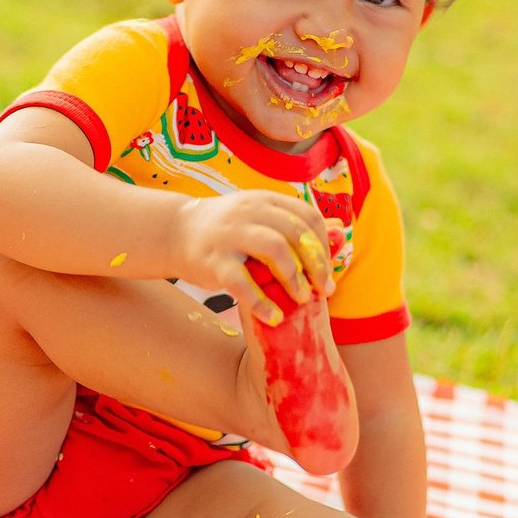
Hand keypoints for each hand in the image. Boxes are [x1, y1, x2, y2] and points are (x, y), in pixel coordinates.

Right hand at [173, 192, 339, 323]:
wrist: (175, 231)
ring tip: (301, 300)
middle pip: (296, 233)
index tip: (327, 270)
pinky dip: (262, 303)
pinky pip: (243, 283)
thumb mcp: (262, 217)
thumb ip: (297, 224)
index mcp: (265, 201)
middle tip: (323, 290)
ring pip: (275, 250)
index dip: (323, 245)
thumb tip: (342, 231)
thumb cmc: (227, 229)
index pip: (307, 217)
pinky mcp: (214, 261)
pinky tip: (274, 317)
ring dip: (295, 279)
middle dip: (316, 264)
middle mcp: (250, 212)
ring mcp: (231, 235)